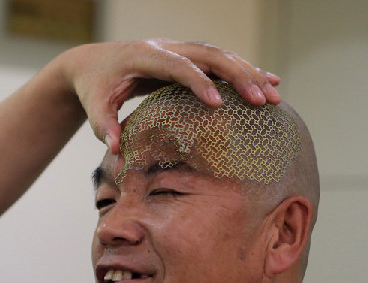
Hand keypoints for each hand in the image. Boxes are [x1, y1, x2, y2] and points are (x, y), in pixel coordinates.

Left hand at [59, 39, 280, 152]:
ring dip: (248, 74)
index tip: (218, 103)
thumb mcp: (94, 106)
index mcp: (143, 55)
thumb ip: (103, 126)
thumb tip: (116, 151)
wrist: (93, 62)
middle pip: (209, 55)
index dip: (198, 82)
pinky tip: (268, 81)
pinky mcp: (186, 56)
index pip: (176, 65)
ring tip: (274, 95)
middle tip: (262, 100)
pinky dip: (243, 71)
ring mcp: (179, 48)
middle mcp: (166, 46)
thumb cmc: (94, 86)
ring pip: (220, 55)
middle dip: (238, 76)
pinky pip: (219, 60)